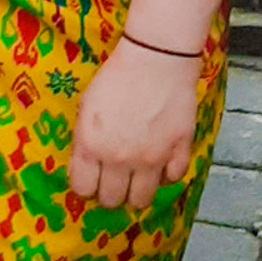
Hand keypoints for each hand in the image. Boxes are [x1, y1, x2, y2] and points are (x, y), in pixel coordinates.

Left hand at [67, 36, 202, 211]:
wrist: (155, 60)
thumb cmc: (116, 78)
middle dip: (109, 194)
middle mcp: (120, 159)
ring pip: (141, 200)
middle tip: (113, 180)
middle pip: (112, 200)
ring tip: (136, 178)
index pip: (83, 190)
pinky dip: (165, 176)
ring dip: (136, 193)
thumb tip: (83, 168)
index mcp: (92, 146)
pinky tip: (160, 163)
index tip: (91, 180)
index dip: (86, 187)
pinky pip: (172, 180)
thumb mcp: (86, 108)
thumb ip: (84, 142)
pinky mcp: (178, 152)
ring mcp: (151, 158)